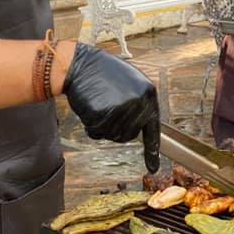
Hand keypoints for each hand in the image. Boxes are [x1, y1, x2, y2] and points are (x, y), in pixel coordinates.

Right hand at [63, 44, 160, 171]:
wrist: (81, 65)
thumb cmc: (105, 74)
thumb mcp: (131, 82)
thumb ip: (140, 102)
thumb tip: (143, 125)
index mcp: (149, 93)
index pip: (152, 128)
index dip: (152, 151)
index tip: (153, 169)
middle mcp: (139, 102)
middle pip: (129, 135)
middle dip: (116, 128)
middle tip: (107, 107)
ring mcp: (122, 108)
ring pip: (113, 136)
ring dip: (103, 127)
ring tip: (99, 104)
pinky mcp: (103, 114)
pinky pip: (97, 133)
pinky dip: (91, 125)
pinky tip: (90, 107)